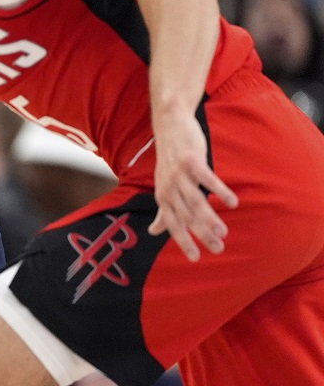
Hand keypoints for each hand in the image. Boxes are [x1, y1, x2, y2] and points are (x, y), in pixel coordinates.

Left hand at [149, 113, 236, 260]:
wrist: (170, 126)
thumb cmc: (170, 160)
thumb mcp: (164, 186)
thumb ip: (163, 210)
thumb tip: (153, 232)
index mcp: (163, 196)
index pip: (173, 224)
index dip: (184, 241)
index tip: (196, 259)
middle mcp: (169, 187)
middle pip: (186, 216)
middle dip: (202, 234)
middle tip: (219, 249)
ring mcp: (180, 174)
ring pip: (196, 200)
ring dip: (210, 217)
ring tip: (224, 233)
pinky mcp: (191, 161)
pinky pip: (206, 179)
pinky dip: (219, 191)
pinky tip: (232, 203)